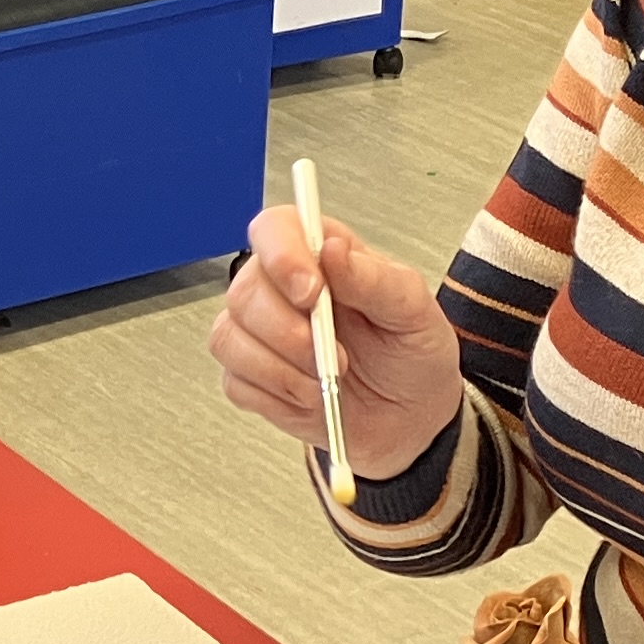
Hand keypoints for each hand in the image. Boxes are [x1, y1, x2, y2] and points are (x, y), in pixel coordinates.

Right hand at [206, 204, 464, 484]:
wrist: (409, 414)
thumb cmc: (409, 352)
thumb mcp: (412, 311)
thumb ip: (373, 279)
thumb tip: (334, 250)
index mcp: (318, 253)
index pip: (274, 229)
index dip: (281, 256)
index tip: (311, 292)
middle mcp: (280, 286)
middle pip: (244, 292)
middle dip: (288, 332)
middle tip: (334, 355)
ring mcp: (258, 331)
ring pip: (230, 339)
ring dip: (283, 370)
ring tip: (327, 379)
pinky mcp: (248, 374)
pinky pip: (236, 381)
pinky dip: (277, 396)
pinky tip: (309, 395)